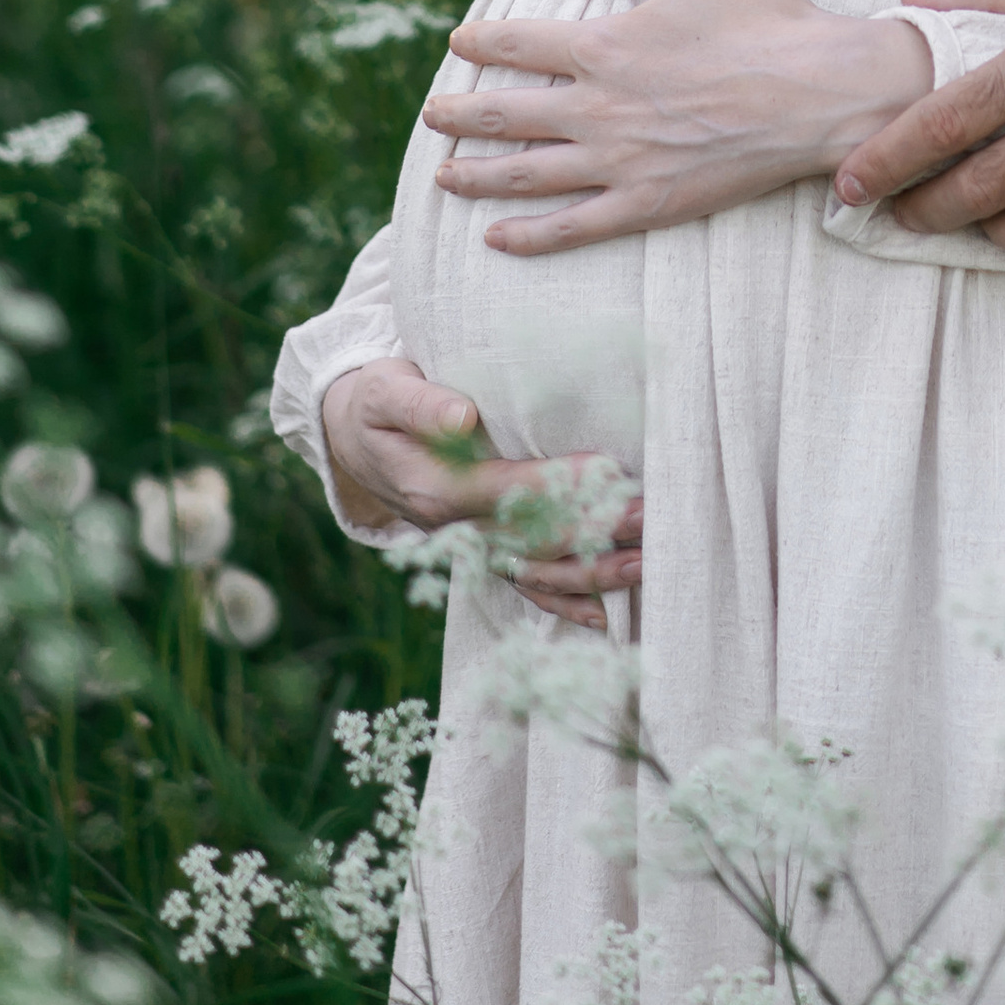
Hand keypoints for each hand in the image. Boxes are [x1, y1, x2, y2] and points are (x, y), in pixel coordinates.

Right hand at [321, 357, 641, 631]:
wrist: (353, 442)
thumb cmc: (377, 405)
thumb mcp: (384, 392)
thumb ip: (420, 403)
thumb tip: (462, 415)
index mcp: (436, 490)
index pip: (509, 492)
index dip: (559, 486)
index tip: (610, 471)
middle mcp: (457, 530)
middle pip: (534, 539)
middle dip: (594, 533)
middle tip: (651, 519)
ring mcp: (471, 546)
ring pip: (537, 571)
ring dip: (591, 572)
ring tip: (645, 563)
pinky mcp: (481, 550)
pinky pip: (525, 583)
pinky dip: (562, 601)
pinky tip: (604, 613)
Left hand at [425, 0, 929, 253]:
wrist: (820, 92)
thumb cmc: (768, 20)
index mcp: (607, 45)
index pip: (520, 43)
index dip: (482, 41)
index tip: (459, 42)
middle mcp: (599, 106)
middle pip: (506, 113)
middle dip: (459, 113)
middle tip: (432, 114)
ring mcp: (619, 161)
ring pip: (526, 173)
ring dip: (476, 174)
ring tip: (443, 174)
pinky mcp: (646, 203)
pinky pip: (572, 226)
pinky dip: (527, 236)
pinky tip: (496, 238)